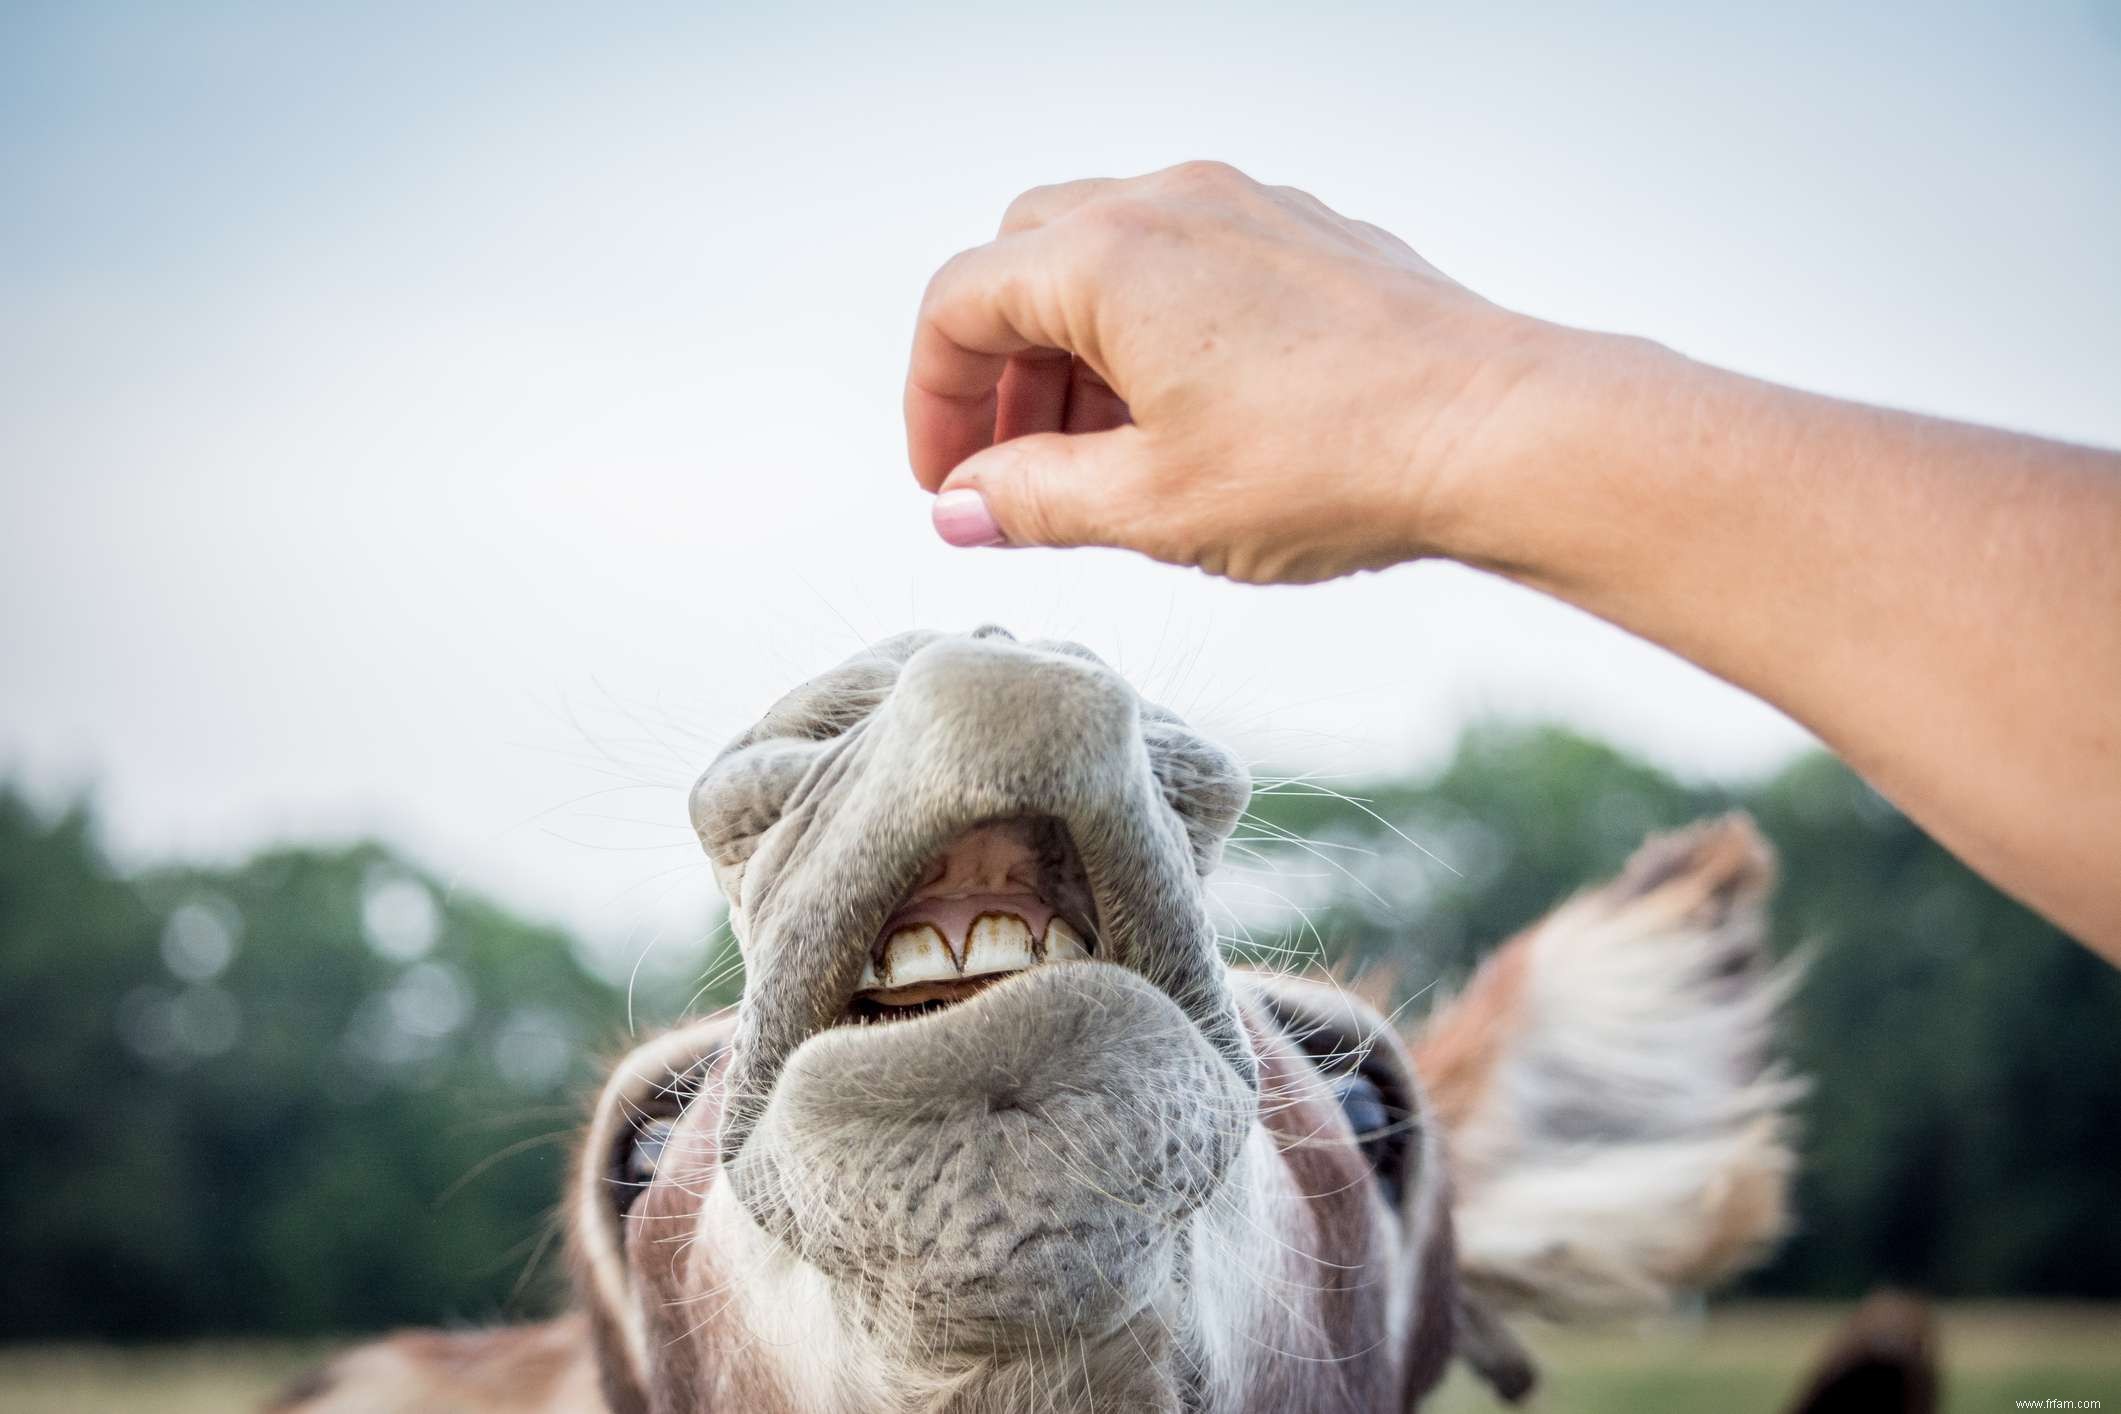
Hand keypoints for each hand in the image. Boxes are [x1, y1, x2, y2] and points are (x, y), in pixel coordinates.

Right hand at [904, 161, 1550, 583]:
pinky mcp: (1304, 234)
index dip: (932, 401)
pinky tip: (1185, 418)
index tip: (949, 483)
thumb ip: (1033, 500)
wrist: (1497, 431)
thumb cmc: (1335, 463)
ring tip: (1100, 458)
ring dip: (1075, 352)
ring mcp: (1244, 207)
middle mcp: (1169, 204)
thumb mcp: (1154, 506)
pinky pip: (1189, 260)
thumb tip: (963, 507)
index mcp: (1108, 258)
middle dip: (1000, 367)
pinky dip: (1151, 329)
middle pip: (1024, 262)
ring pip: (1108, 257)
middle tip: (1013, 464)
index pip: (959, 306)